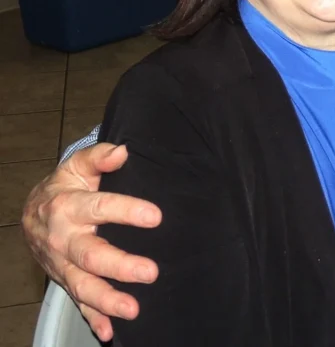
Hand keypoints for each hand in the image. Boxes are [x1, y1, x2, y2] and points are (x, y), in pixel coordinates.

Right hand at [21, 143, 161, 341]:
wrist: (32, 214)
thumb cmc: (64, 189)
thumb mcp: (76, 168)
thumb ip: (98, 158)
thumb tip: (122, 151)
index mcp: (68, 207)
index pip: (100, 207)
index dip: (127, 211)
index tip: (155, 216)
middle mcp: (64, 239)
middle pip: (91, 255)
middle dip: (120, 265)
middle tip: (150, 272)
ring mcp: (63, 264)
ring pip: (83, 285)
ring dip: (107, 300)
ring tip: (133, 309)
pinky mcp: (66, 280)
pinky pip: (78, 302)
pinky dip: (93, 318)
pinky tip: (109, 331)